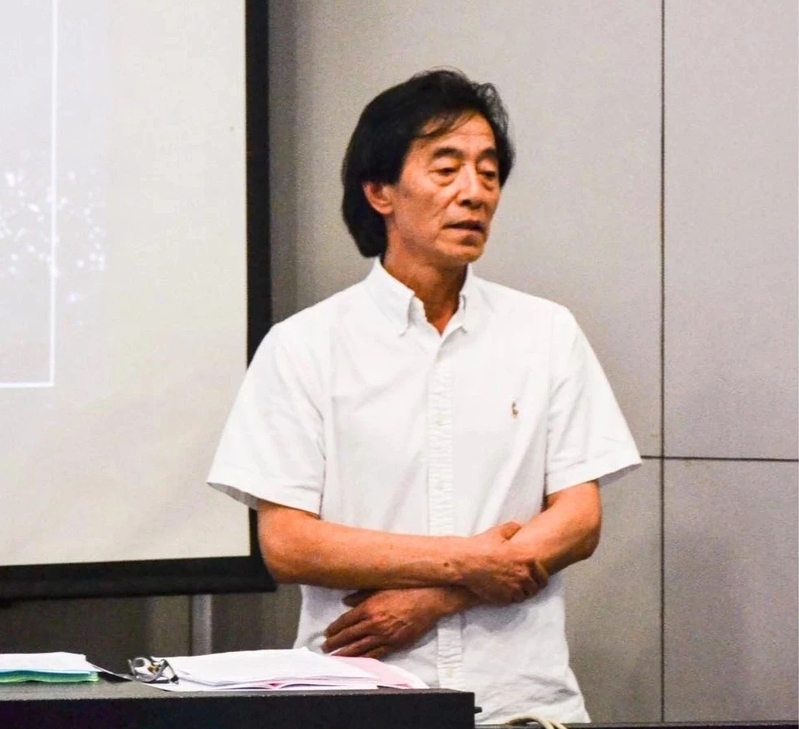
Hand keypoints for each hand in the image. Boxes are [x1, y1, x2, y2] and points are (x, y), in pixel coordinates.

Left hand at [321, 587, 457, 658]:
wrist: (429, 599)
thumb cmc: (406, 589)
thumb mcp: (381, 586)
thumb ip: (361, 595)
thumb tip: (346, 601)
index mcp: (369, 607)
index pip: (346, 621)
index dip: (334, 628)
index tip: (327, 632)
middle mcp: (374, 623)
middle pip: (349, 636)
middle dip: (335, 643)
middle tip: (325, 647)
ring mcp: (384, 635)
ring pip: (359, 648)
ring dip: (345, 654)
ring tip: (335, 657)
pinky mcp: (395, 644)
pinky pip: (376, 654)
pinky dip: (364, 659)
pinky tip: (357, 661)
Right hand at [459, 521, 548, 604]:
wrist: (465, 562)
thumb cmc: (480, 546)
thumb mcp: (497, 532)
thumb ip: (512, 528)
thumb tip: (520, 526)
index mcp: (526, 558)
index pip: (543, 575)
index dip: (539, 577)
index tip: (535, 578)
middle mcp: (524, 574)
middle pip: (536, 587)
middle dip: (531, 586)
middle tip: (525, 584)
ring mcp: (515, 587)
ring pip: (525, 595)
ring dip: (521, 592)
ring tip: (514, 588)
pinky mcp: (505, 597)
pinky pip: (513, 601)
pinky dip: (510, 597)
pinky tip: (504, 591)